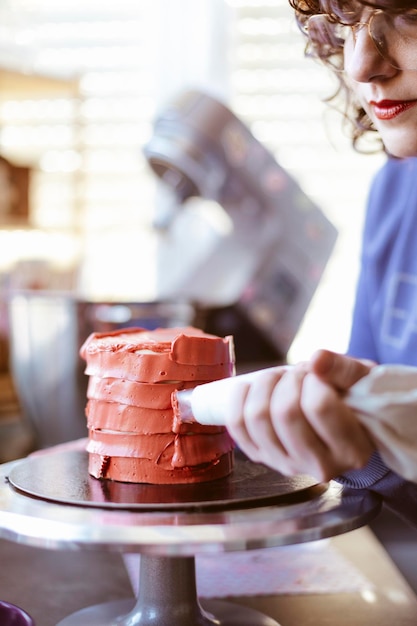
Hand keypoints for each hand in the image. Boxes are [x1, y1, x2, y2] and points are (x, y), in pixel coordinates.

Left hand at [225, 352, 375, 481]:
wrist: (344, 421)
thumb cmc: (356, 398)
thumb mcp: (364, 380)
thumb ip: (344, 369)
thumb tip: (316, 359)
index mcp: (352, 450)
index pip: (320, 407)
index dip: (314, 379)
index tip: (320, 374)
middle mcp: (320, 466)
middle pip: (285, 413)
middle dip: (289, 379)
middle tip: (301, 372)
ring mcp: (287, 465)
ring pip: (257, 418)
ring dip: (265, 385)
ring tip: (281, 378)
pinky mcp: (262, 457)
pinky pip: (236, 425)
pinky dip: (239, 398)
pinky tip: (253, 386)